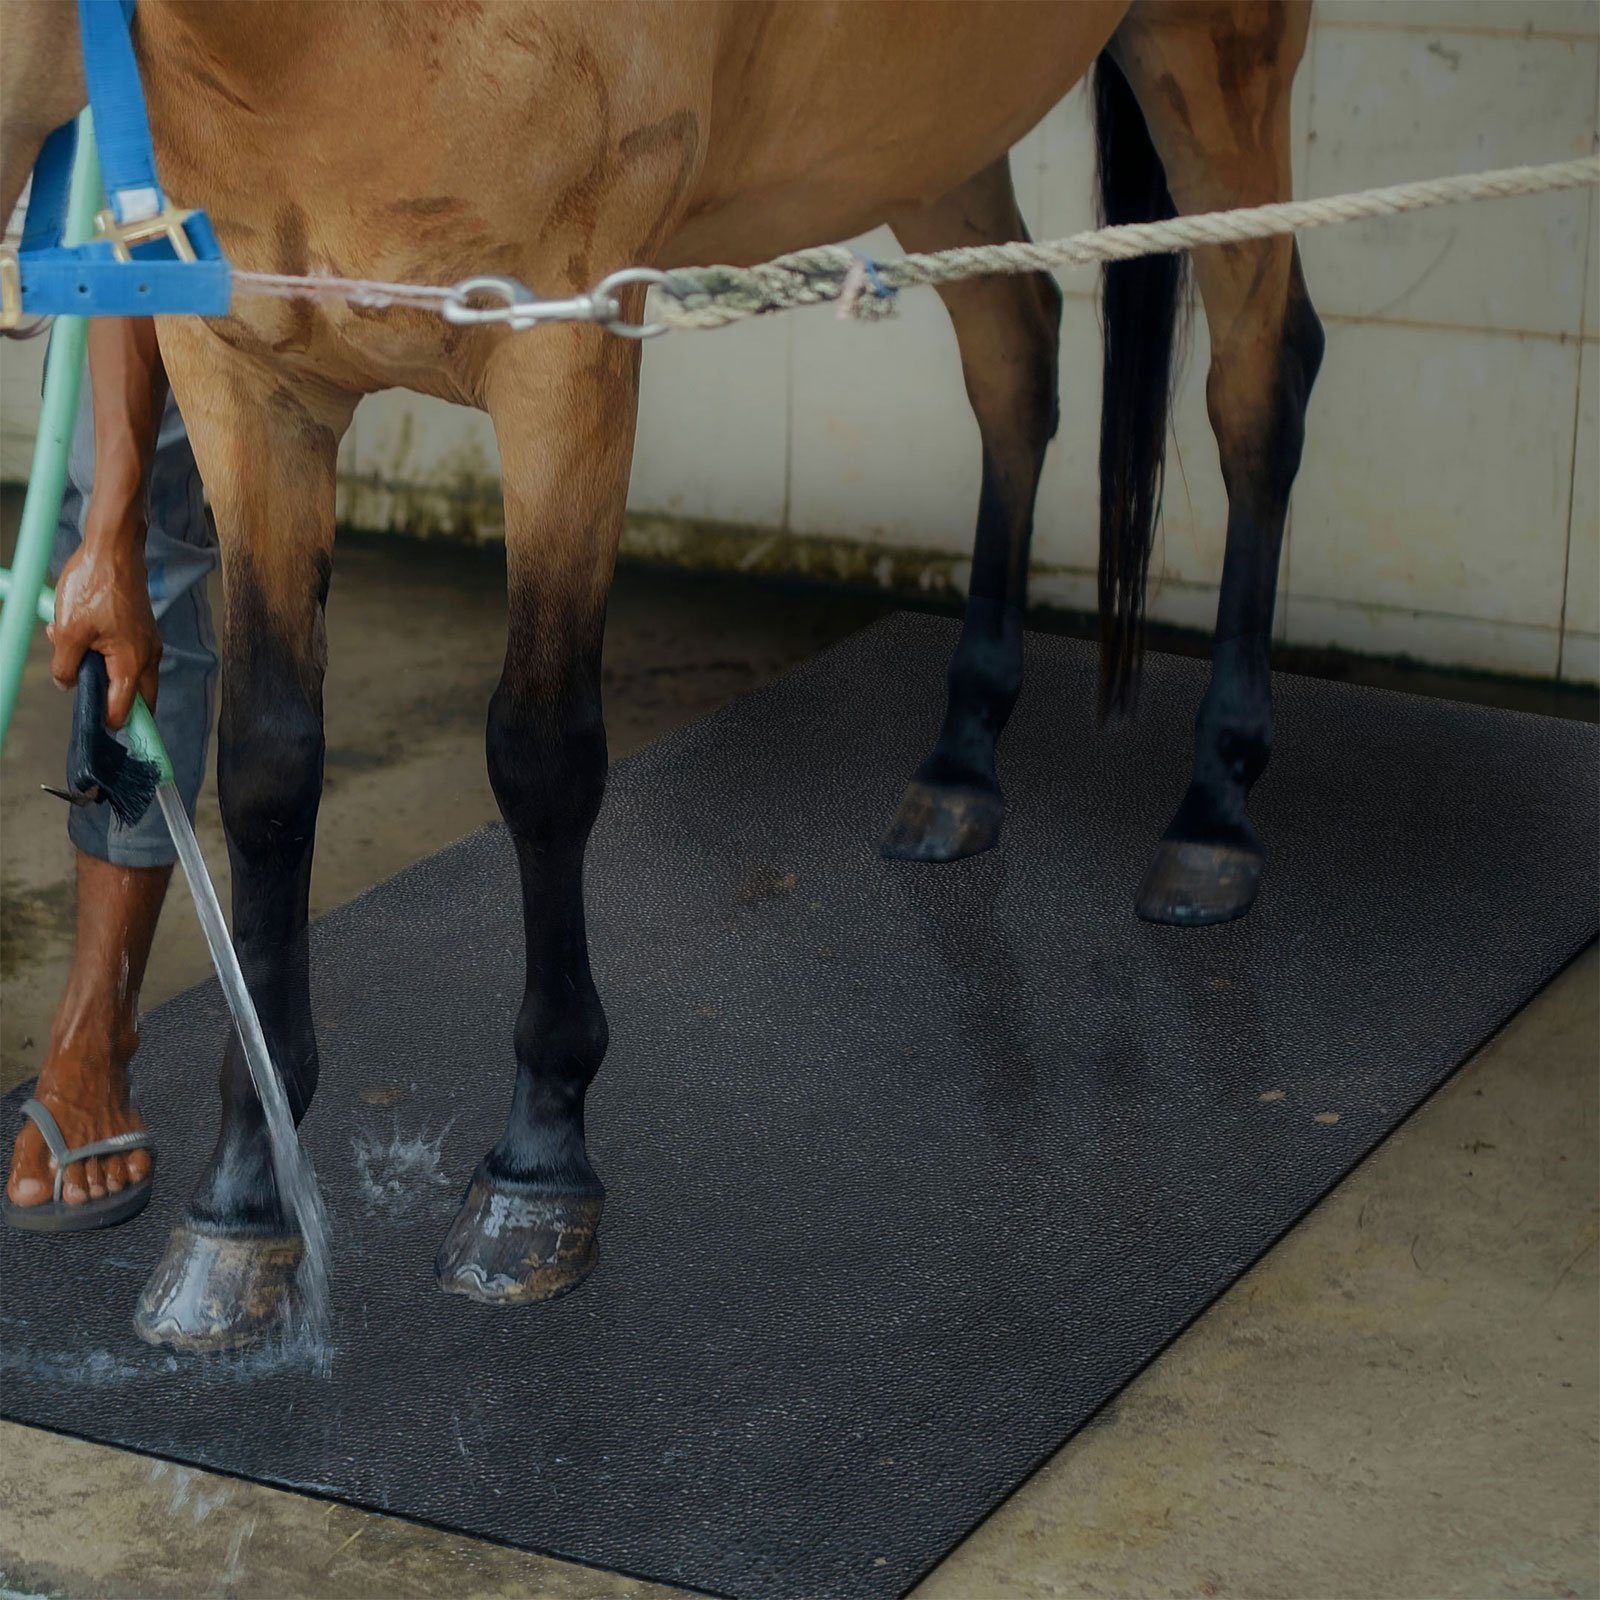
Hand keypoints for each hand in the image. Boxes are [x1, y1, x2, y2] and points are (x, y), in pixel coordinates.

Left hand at [49, 530, 161, 728]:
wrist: (113, 550)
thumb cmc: (93, 586)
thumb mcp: (67, 631)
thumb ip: (65, 666)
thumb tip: (66, 685)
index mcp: (132, 664)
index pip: (124, 710)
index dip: (107, 722)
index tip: (94, 727)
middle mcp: (148, 658)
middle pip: (140, 700)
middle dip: (118, 707)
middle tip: (95, 707)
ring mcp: (149, 643)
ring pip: (133, 677)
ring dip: (108, 677)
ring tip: (76, 659)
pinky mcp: (143, 630)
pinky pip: (130, 656)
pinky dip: (109, 657)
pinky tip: (82, 639)